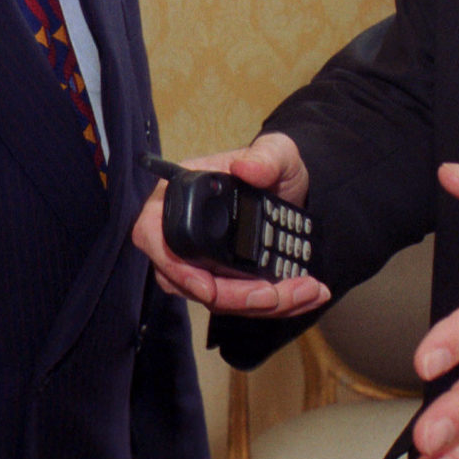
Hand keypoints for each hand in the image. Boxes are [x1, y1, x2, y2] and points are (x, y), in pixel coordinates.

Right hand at [131, 133, 330, 316]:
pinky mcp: (224, 279)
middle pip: (188, 281)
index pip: (152, 233)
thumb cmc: (274, 165)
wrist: (292, 189)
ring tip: (306, 293)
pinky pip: (240, 303)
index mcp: (181, 195)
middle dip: (236, 297)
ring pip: (218, 299)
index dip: (173, 265)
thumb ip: (266, 157)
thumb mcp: (278, 153)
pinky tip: (307, 296)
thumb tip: (245, 168)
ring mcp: (201, 261)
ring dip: (262, 305)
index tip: (209, 288)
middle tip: (276, 295)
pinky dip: (276, 305)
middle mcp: (183, 232)